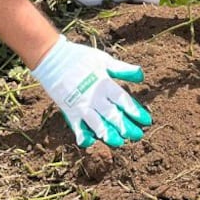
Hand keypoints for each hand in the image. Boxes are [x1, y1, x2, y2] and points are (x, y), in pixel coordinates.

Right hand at [31, 37, 152, 147]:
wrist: (52, 58)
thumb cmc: (80, 58)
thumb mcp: (104, 60)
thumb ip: (122, 70)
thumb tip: (141, 76)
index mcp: (104, 84)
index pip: (124, 100)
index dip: (135, 111)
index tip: (147, 121)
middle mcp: (94, 97)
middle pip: (113, 115)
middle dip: (126, 126)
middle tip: (138, 136)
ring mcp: (81, 105)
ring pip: (97, 124)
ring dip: (109, 134)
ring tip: (119, 142)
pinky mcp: (69, 110)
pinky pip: (77, 126)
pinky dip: (83, 135)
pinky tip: (90, 142)